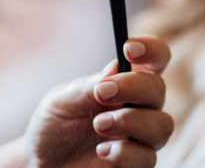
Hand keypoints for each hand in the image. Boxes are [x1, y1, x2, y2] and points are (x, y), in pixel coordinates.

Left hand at [23, 35, 171, 167]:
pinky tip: (102, 151)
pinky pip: (148, 158)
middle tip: (102, 93)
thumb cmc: (54, 126)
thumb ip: (89, 85)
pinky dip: (125, 153)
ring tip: (98, 125)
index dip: (151, 49)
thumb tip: (117, 66)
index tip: (129, 47)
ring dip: (131, 121)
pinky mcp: (137, 165)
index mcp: (124, 84)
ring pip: (162, 125)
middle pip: (158, 89)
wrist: (42, 164)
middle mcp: (138, 108)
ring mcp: (140, 138)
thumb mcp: (62, 100)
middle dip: (134, 87)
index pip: (153, 61)